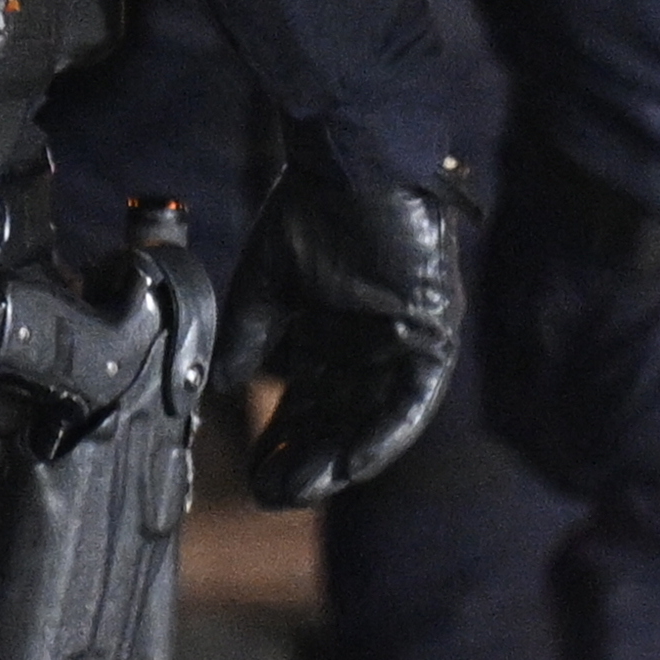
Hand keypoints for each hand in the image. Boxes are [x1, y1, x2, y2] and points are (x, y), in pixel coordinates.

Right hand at [231, 138, 473, 507]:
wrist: (352, 163)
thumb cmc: (310, 211)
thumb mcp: (265, 285)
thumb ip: (248, 339)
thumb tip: (225, 390)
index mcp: (331, 335)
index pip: (307, 405)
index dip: (282, 442)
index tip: (254, 477)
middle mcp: (369, 348)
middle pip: (339, 421)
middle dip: (307, 462)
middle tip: (273, 495)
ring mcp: (404, 343)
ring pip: (374, 419)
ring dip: (342, 459)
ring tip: (305, 490)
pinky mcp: (434, 335)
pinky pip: (413, 399)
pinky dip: (385, 432)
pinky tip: (353, 462)